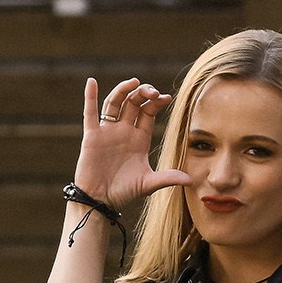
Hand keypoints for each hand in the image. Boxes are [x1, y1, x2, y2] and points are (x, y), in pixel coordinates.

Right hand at [73, 77, 188, 211]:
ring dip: (123, 90)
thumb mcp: (149, 183)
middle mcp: (124, 131)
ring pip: (115, 103)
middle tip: (153, 91)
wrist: (101, 200)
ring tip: (134, 82)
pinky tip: (91, 82)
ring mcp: (107, 132)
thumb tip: (191, 180)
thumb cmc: (124, 191)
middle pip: (134, 103)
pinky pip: (90, 113)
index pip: (149, 112)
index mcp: (139, 138)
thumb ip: (168, 178)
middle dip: (143, 94)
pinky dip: (90, 97)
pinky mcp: (92, 136)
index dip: (156, 103)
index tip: (166, 98)